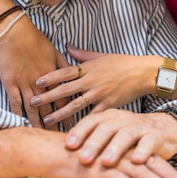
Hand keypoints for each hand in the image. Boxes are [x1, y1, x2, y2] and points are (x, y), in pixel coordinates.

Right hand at [0, 16, 71, 127]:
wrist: (16, 33)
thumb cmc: (36, 40)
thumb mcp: (55, 51)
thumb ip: (65, 65)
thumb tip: (75, 73)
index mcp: (54, 75)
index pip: (64, 98)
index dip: (68, 111)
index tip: (74, 124)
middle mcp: (41, 83)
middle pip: (50, 107)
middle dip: (56, 122)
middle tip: (60, 136)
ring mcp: (25, 84)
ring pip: (34, 108)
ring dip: (38, 122)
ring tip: (42, 134)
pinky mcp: (11, 83)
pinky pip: (15, 102)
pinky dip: (18, 114)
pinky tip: (21, 124)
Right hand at [0, 126, 176, 177]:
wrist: (51, 154)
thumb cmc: (76, 160)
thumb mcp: (102, 163)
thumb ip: (118, 170)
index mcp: (123, 152)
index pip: (152, 162)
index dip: (171, 175)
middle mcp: (121, 154)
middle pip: (153, 167)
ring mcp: (110, 162)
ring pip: (141, 174)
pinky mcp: (97, 172)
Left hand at [32, 46, 159, 125]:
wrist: (143, 73)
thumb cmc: (122, 63)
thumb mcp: (101, 56)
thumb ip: (82, 54)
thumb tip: (66, 46)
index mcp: (89, 68)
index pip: (65, 72)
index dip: (50, 77)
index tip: (36, 82)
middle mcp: (92, 81)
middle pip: (66, 90)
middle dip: (48, 96)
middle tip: (33, 102)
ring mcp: (100, 94)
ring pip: (75, 105)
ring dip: (60, 113)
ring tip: (46, 119)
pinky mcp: (108, 105)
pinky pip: (93, 116)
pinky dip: (82, 123)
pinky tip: (71, 130)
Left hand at [64, 109, 176, 166]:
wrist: (162, 129)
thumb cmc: (128, 135)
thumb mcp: (109, 133)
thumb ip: (90, 138)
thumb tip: (61, 148)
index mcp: (107, 117)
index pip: (90, 122)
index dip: (79, 132)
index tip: (67, 146)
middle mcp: (122, 120)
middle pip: (106, 129)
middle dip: (93, 144)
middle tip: (82, 158)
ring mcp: (139, 127)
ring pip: (126, 135)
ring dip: (115, 148)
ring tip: (106, 162)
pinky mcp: (155, 136)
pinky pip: (149, 142)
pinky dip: (143, 151)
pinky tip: (137, 161)